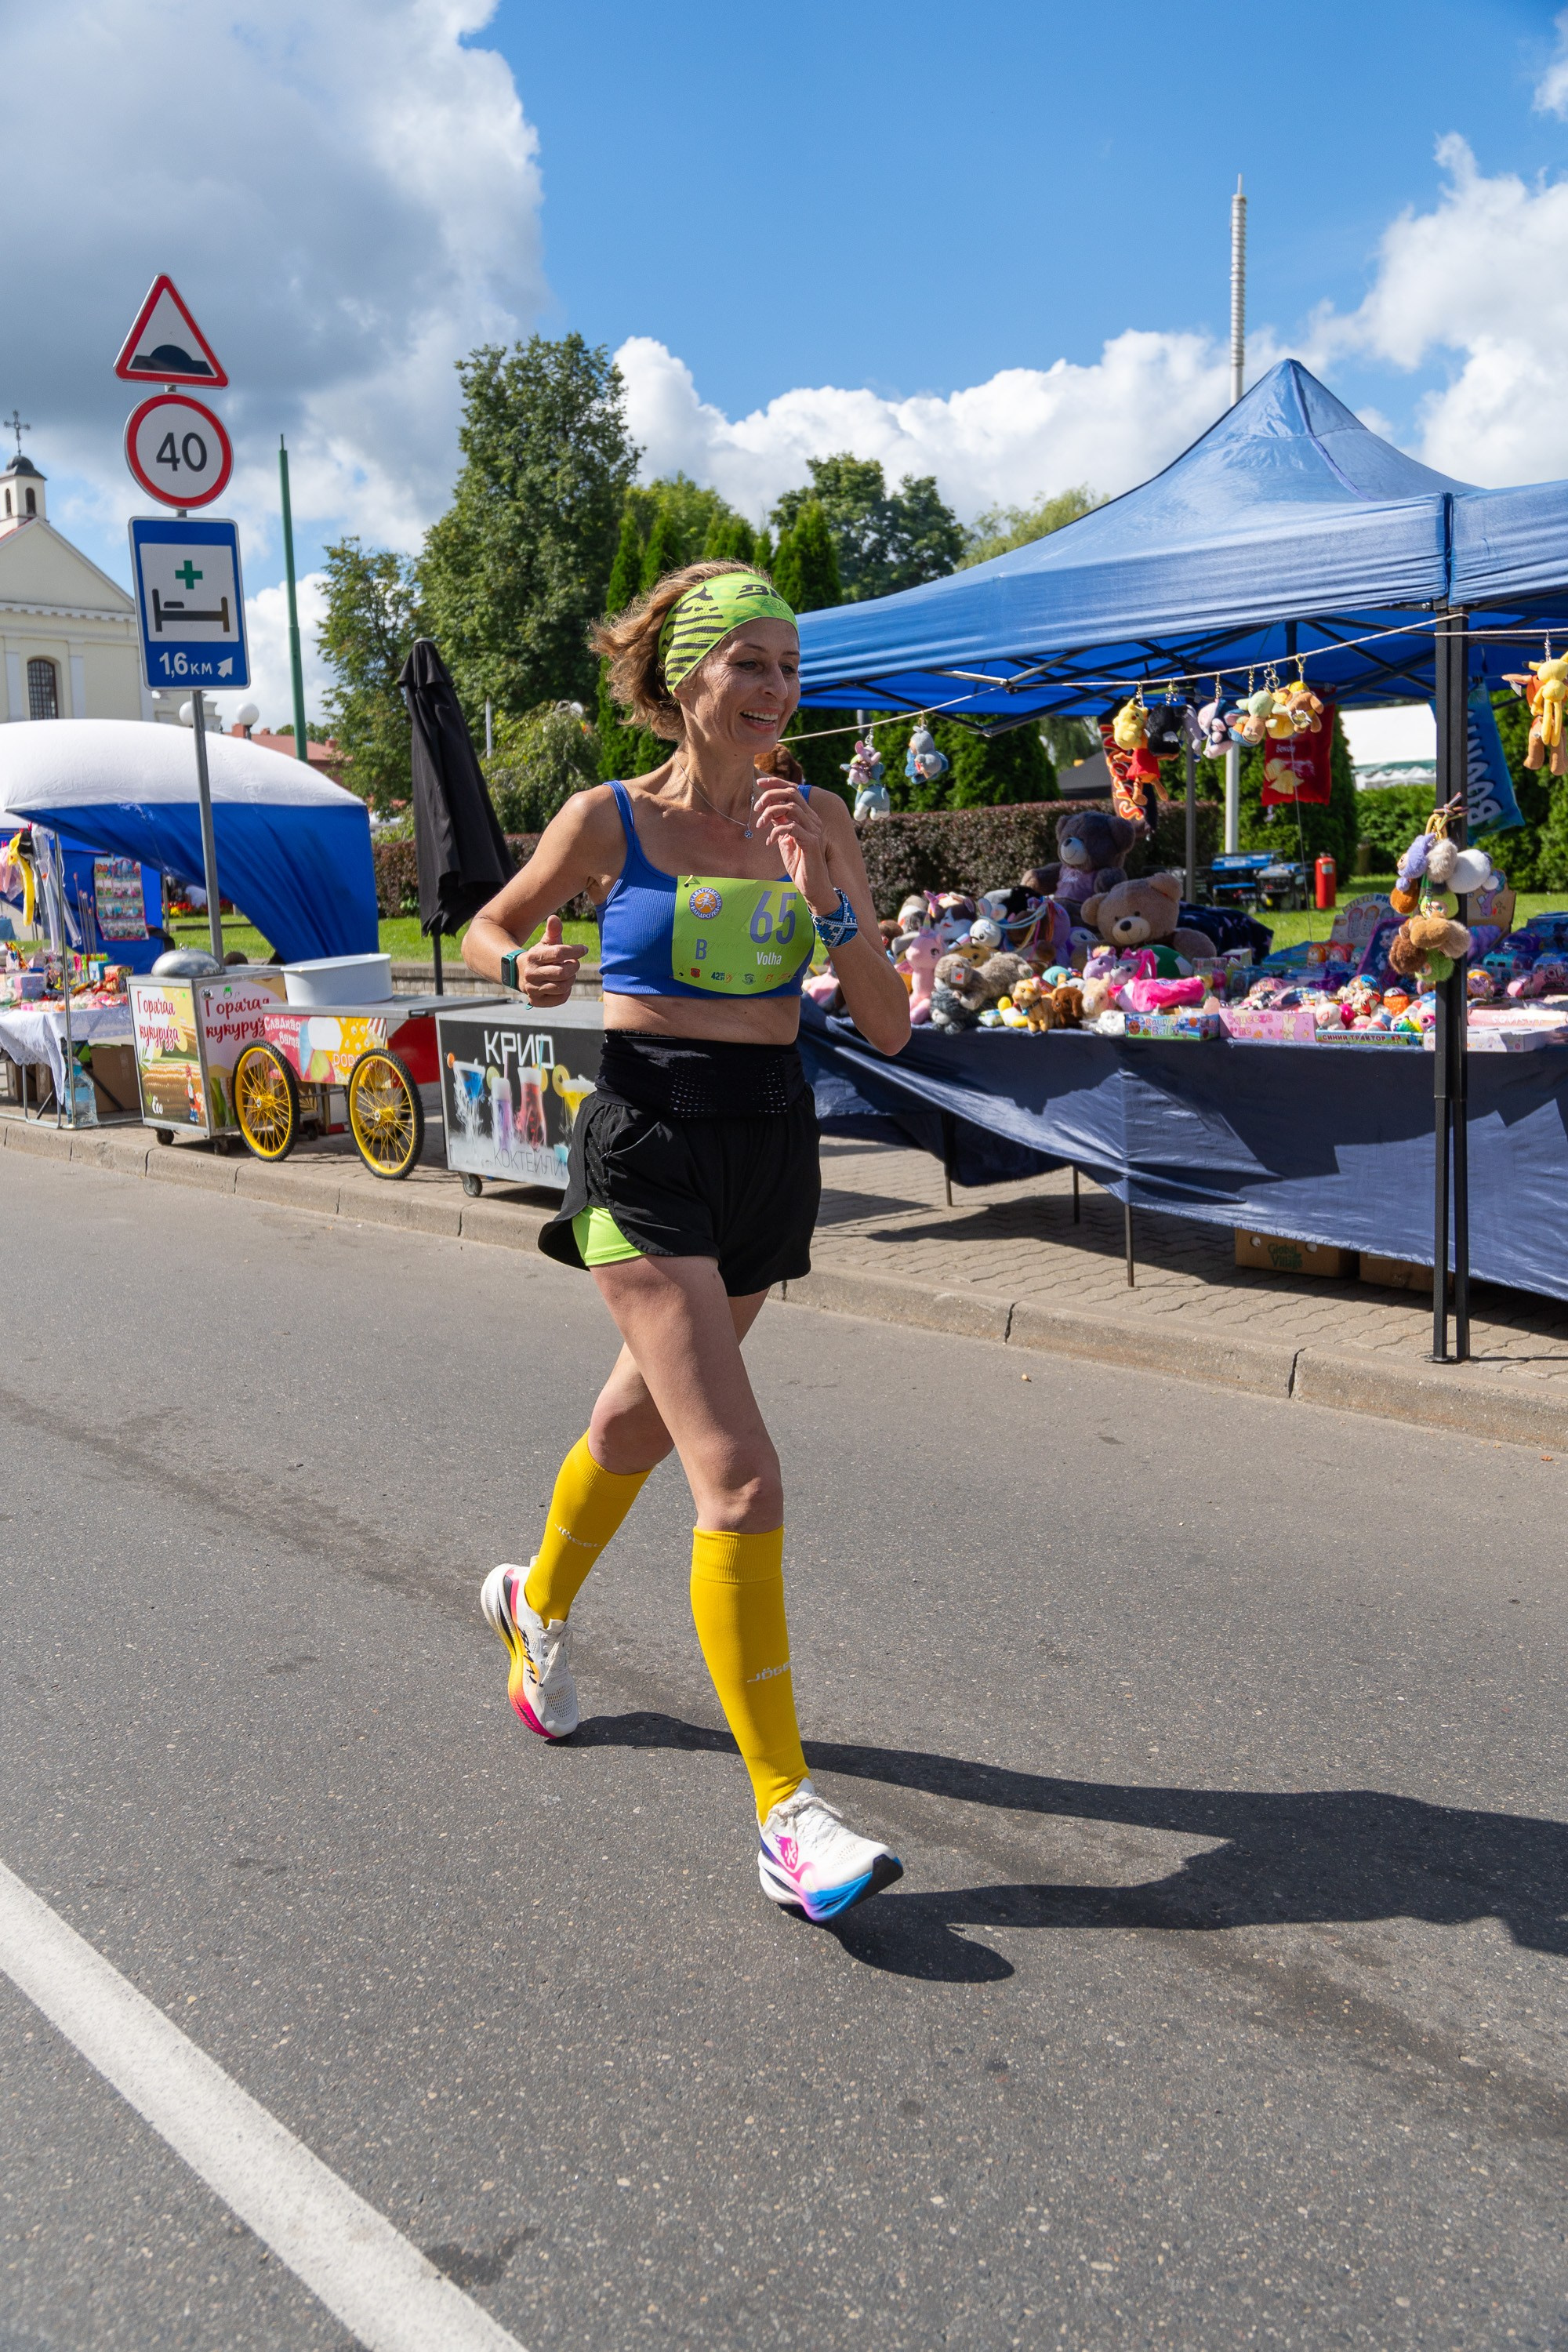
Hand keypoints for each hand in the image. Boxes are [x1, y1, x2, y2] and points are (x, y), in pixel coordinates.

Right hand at [520, 915, 583, 1006]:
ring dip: (571, 979)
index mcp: (533, 956)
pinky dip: (566, 992)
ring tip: (569, 973)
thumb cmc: (540, 956)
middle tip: (575, 963)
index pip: (558, 952)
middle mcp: (531, 974)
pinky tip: (564, 984)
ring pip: (562, 986)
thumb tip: (555, 918)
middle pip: (562, 972)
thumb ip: (552, 931)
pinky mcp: (536, 1001)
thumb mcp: (545, 942)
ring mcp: (532, 989)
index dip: (575, 950)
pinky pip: (560, 998)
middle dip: (574, 967)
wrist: (520, 974)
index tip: (584, 949)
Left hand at [750, 780, 834, 914]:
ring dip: (771, 813)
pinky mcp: (810, 842)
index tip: (759, 782)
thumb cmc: (799, 864)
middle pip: (792, 793)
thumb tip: (769, 811)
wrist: (813, 886)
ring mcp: (813, 830)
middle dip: (770, 796)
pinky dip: (776, 832)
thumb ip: (780, 825)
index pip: (793, 791)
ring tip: (759, 826)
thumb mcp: (785, 840)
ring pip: (791, 808)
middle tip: (756, 809)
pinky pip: (791, 828)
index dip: (776, 783)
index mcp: (807, 817)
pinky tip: (769, 842)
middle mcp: (812, 819)